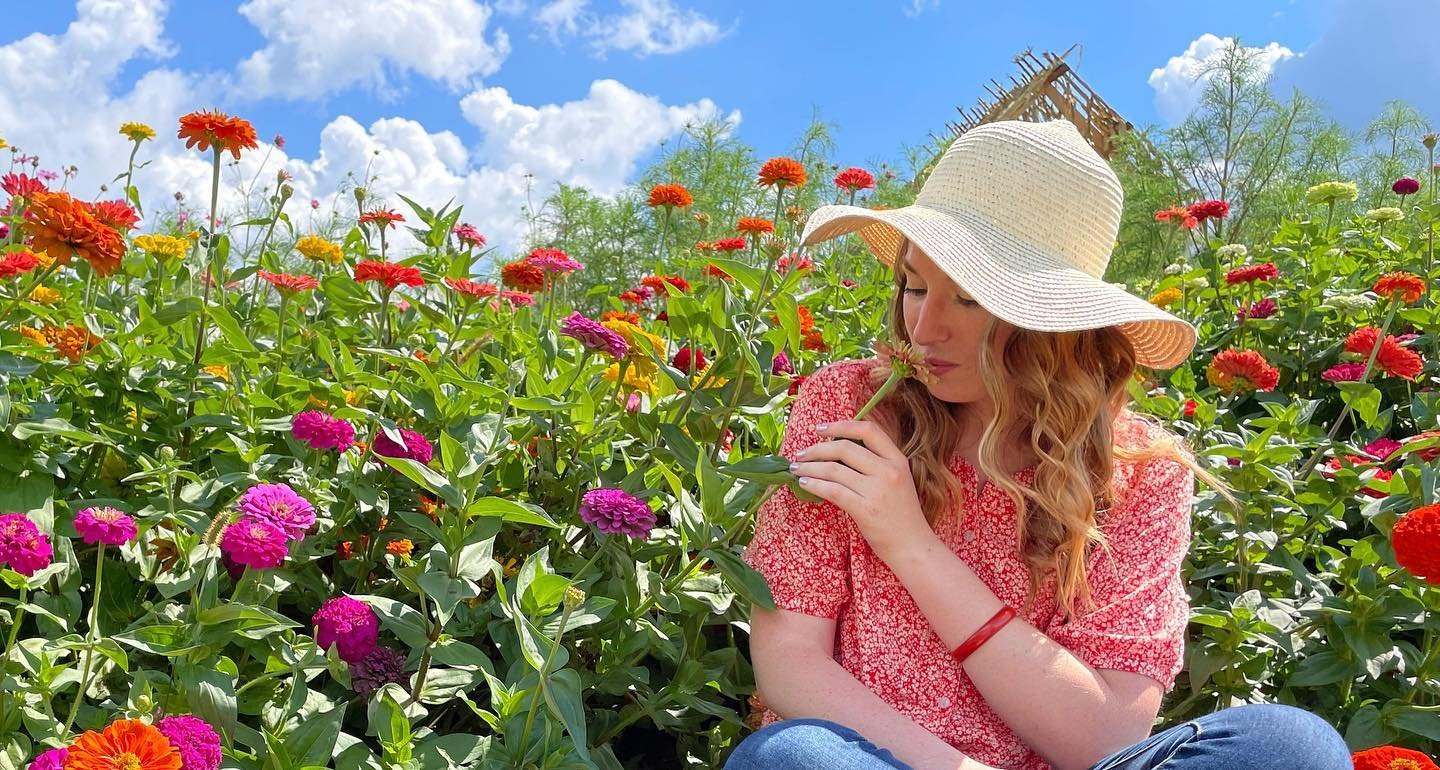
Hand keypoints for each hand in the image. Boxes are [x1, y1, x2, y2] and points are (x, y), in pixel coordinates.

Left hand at [790, 419, 935, 562]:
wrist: (913, 547)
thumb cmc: (902, 515)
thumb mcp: (898, 481)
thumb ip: (876, 464)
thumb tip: (837, 450)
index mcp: (897, 460)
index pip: (868, 430)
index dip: (841, 425)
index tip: (820, 428)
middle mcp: (889, 471)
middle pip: (845, 448)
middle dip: (816, 449)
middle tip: (800, 454)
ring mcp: (878, 491)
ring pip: (834, 469)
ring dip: (810, 467)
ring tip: (796, 469)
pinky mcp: (866, 510)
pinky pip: (833, 491)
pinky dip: (814, 484)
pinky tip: (804, 483)